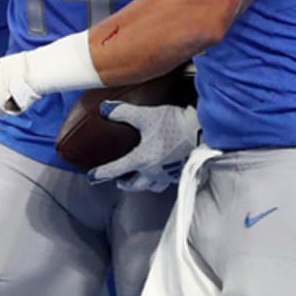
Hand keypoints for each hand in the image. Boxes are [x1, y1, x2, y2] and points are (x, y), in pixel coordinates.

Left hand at [87, 102, 201, 191]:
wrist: (203, 132)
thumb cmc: (174, 125)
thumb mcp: (145, 116)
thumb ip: (123, 112)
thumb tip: (105, 109)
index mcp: (141, 160)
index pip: (116, 170)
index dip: (101, 173)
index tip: (92, 176)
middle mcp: (153, 172)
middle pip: (135, 185)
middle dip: (125, 184)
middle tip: (119, 180)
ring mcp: (168, 174)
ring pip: (151, 186)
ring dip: (142, 184)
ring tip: (140, 177)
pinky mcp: (181, 171)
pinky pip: (166, 180)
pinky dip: (159, 177)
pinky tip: (161, 169)